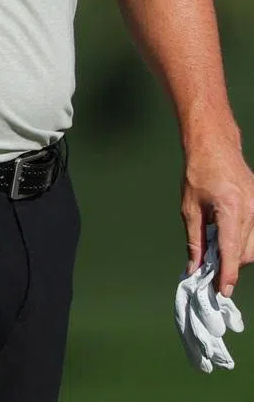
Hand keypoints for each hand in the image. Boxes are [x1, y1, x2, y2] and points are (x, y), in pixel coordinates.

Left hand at [182, 140, 253, 295]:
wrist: (215, 147)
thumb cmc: (198, 173)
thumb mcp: (189, 207)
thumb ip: (195, 240)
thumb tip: (195, 267)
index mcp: (231, 209)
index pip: (232, 250)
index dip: (228, 274)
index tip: (222, 290)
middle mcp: (251, 211)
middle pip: (245, 252)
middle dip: (230, 266)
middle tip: (211, 272)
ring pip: (253, 246)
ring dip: (238, 255)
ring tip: (218, 253)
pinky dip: (243, 242)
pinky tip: (229, 239)